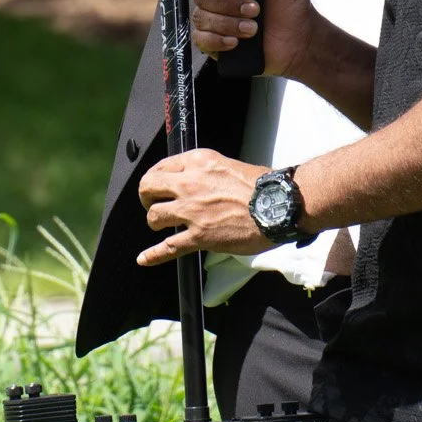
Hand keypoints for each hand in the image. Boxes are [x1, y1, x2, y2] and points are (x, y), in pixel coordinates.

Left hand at [136, 149, 271, 266]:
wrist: (278, 205)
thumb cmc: (261, 186)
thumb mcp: (226, 165)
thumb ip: (205, 172)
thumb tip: (194, 183)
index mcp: (197, 162)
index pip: (161, 167)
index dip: (155, 179)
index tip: (157, 187)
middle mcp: (189, 184)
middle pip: (148, 187)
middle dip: (146, 197)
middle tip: (153, 204)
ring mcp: (191, 211)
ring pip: (154, 216)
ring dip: (154, 222)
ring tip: (162, 226)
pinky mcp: (198, 236)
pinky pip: (168, 247)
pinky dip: (153, 255)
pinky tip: (144, 259)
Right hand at [191, 0, 314, 78]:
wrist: (299, 39)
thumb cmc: (291, 5)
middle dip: (230, 4)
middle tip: (255, 10)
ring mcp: (213, 19)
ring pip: (201, 17)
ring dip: (228, 23)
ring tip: (252, 28)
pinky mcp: (213, 41)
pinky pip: (200, 39)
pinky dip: (216, 40)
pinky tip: (235, 41)